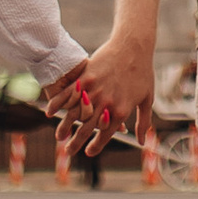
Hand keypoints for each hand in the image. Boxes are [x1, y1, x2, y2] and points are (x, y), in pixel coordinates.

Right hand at [63, 29, 157, 149]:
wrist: (134, 45)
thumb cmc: (143, 72)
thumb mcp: (147, 99)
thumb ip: (143, 122)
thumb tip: (141, 142)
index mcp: (121, 111)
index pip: (105, 135)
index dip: (96, 146)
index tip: (88, 153)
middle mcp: (106, 104)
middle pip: (87, 129)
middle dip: (76, 143)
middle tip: (68, 152)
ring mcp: (94, 90)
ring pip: (75, 114)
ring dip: (65, 127)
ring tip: (59, 138)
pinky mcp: (85, 77)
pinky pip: (69, 94)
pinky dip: (58, 104)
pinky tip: (50, 112)